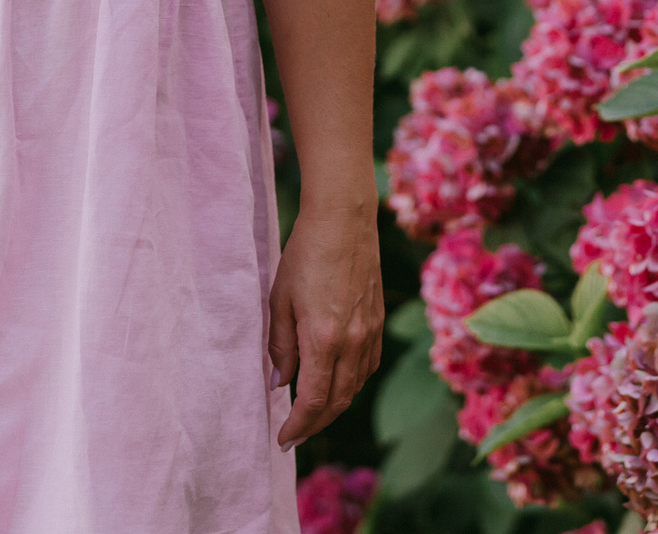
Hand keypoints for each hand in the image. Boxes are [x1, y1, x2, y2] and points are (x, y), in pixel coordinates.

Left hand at [267, 199, 382, 448]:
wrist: (344, 219)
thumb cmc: (305, 254)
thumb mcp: (280, 300)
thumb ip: (280, 346)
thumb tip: (280, 382)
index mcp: (324, 339)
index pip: (314, 401)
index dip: (298, 426)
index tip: (282, 438)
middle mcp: (353, 342)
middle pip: (337, 401)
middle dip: (314, 424)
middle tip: (294, 435)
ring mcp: (369, 332)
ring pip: (355, 386)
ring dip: (333, 406)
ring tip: (311, 413)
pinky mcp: (377, 320)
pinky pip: (367, 366)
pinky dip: (352, 383)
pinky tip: (337, 381)